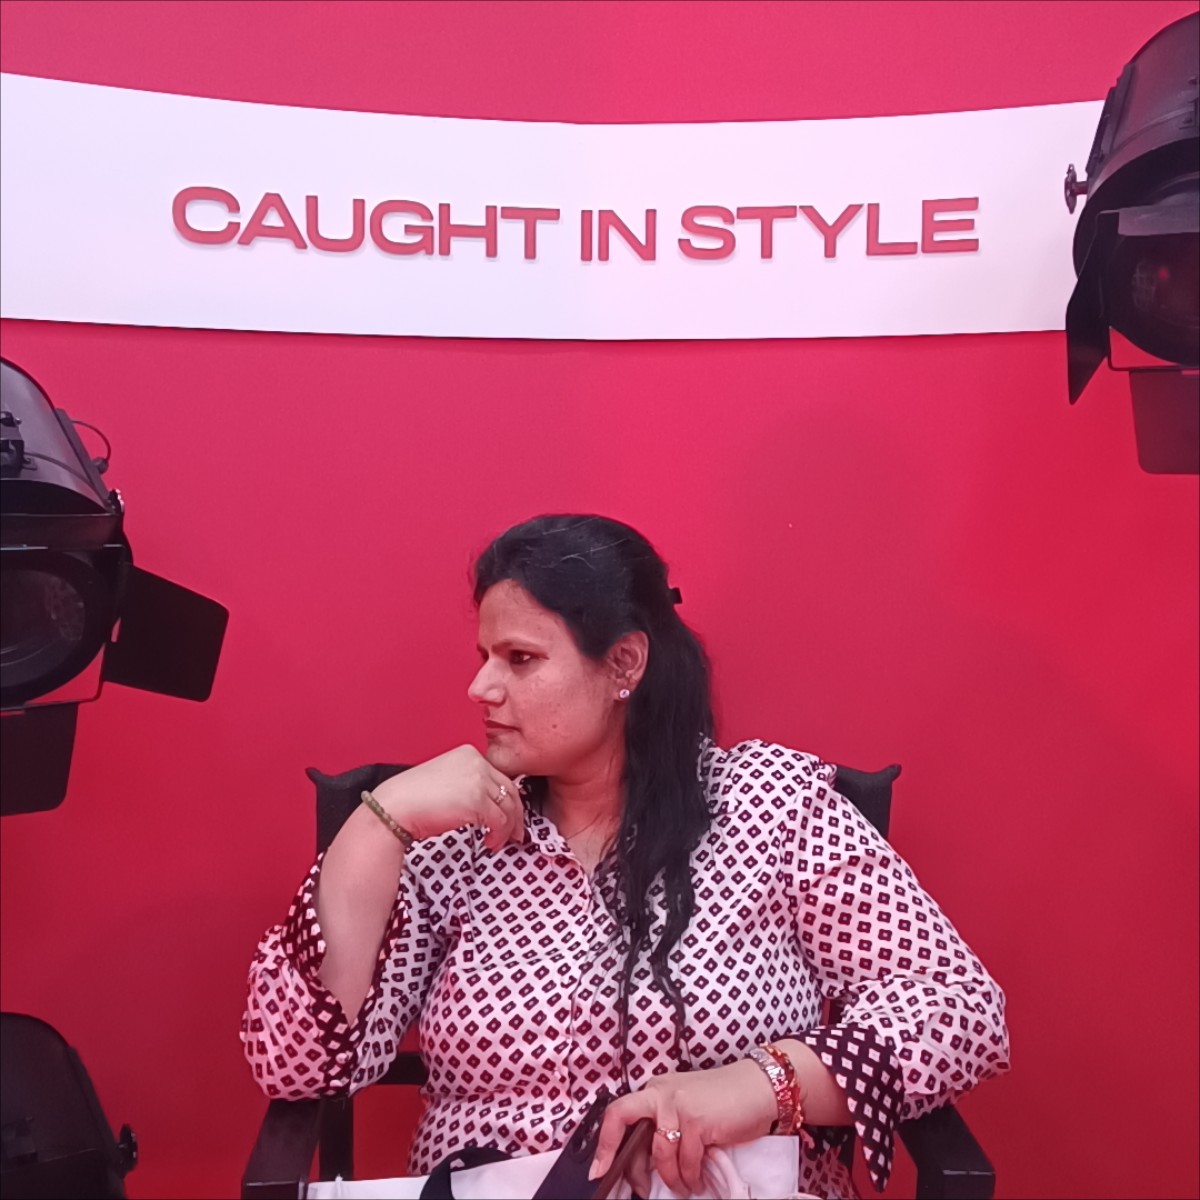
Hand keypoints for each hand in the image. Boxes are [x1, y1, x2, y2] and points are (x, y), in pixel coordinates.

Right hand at [369, 745, 521, 851]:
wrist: (394, 808)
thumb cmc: (414, 798)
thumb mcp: (448, 781)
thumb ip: (470, 784)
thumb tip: (491, 805)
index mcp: (469, 754)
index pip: (500, 777)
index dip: (508, 799)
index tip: (511, 815)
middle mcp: (476, 762)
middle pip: (510, 790)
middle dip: (516, 815)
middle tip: (516, 833)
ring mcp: (477, 780)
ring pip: (508, 808)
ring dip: (507, 829)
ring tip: (499, 842)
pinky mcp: (476, 801)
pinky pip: (499, 822)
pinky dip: (498, 835)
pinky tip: (489, 842)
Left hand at [589, 1060, 777, 1197]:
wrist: (760, 1087)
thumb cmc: (726, 1100)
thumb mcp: (688, 1108)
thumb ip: (666, 1126)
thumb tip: (645, 1163)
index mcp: (657, 1089)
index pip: (619, 1112)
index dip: (605, 1142)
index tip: (598, 1168)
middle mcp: (661, 1092)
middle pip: (622, 1117)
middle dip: (623, 1158)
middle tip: (636, 1188)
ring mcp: (677, 1103)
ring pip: (660, 1154)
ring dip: (673, 1178)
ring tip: (686, 1185)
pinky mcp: (696, 1119)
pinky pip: (686, 1161)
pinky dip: (692, 1177)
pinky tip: (699, 1179)